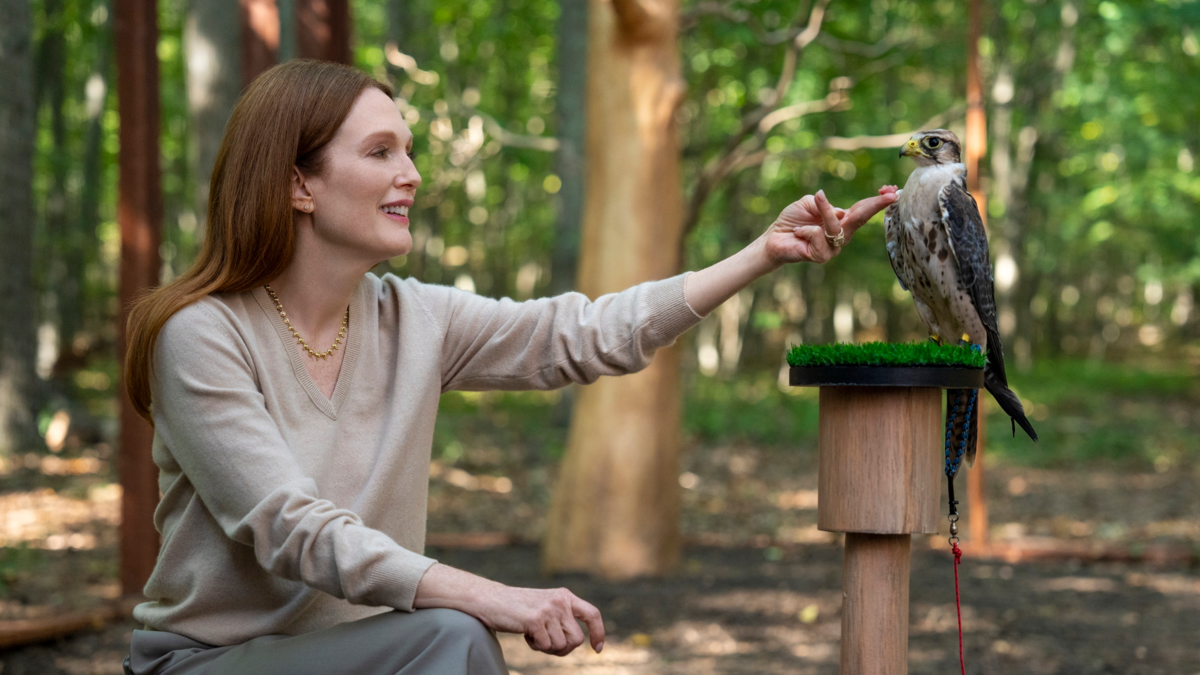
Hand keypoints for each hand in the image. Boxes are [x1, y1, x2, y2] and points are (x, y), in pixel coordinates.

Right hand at [485, 586, 604, 656]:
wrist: (491, 600)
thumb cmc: (519, 609)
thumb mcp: (546, 607)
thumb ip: (562, 618)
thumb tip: (577, 642)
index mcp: (565, 596)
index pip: (592, 614)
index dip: (598, 633)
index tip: (597, 649)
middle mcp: (560, 601)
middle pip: (577, 639)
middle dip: (563, 648)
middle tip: (546, 643)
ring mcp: (548, 610)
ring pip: (561, 645)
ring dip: (546, 647)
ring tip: (533, 634)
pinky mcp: (535, 620)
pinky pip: (545, 646)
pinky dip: (535, 646)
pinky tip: (525, 634)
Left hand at [763, 186, 897, 265]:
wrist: (773, 239)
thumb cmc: (791, 221)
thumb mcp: (808, 203)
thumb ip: (823, 204)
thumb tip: (838, 212)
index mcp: (841, 220)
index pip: (862, 210)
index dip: (877, 201)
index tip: (892, 191)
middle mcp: (841, 234)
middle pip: (861, 219)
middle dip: (875, 205)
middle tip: (889, 193)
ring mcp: (833, 247)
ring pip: (837, 227)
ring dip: (825, 212)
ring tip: (815, 201)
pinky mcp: (822, 256)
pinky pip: (820, 237)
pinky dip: (808, 230)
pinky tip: (798, 231)